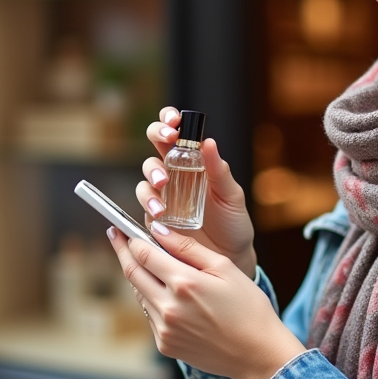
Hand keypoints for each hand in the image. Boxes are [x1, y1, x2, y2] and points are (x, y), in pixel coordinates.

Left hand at [108, 222, 305, 378]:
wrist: (258, 353)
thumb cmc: (248, 307)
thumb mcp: (224, 268)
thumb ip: (188, 247)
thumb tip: (158, 230)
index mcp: (184, 283)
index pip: (144, 254)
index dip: (130, 238)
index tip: (121, 228)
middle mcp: (168, 308)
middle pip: (132, 274)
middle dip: (123, 252)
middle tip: (116, 237)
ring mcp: (164, 330)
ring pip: (139, 295)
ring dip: (139, 277)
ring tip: (144, 262)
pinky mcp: (165, 345)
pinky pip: (150, 316)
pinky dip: (152, 300)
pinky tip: (166, 293)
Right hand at [137, 107, 256, 277]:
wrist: (229, 258)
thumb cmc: (233, 223)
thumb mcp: (231, 195)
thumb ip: (218, 171)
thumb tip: (209, 142)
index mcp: (194, 163)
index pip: (176, 133)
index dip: (169, 120)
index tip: (174, 120)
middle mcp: (175, 175)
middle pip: (154, 146)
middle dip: (156, 135)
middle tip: (167, 140)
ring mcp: (164, 196)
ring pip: (146, 176)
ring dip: (151, 176)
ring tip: (163, 186)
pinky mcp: (156, 219)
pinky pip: (144, 206)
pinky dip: (148, 205)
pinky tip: (160, 213)